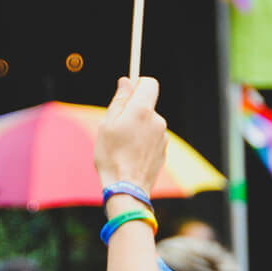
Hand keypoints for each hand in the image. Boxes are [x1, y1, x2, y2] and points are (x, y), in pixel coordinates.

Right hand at [94, 77, 166, 194]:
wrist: (127, 189)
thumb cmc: (112, 156)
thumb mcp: (107, 124)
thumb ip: (119, 100)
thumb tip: (126, 81)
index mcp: (142, 110)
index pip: (149, 83)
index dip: (138, 84)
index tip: (126, 94)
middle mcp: (157, 120)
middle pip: (147, 104)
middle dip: (133, 110)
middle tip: (116, 126)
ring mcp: (163, 136)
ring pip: (149, 123)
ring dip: (138, 128)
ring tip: (122, 145)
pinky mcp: (164, 150)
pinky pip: (152, 138)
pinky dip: (143, 141)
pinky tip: (131, 155)